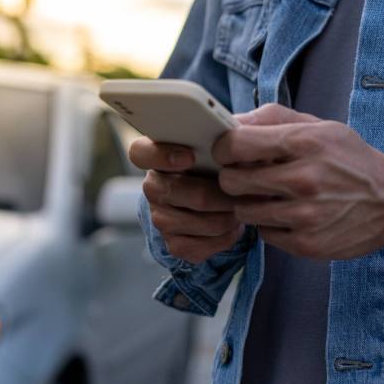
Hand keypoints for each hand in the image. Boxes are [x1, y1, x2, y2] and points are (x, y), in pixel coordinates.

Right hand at [129, 138, 241, 263]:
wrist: (207, 200)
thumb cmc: (211, 164)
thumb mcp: (211, 145)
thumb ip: (217, 138)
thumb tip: (237, 144)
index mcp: (154, 157)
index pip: (140, 153)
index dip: (162, 156)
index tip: (190, 157)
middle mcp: (152, 188)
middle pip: (188, 194)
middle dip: (224, 194)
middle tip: (243, 190)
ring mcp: (160, 219)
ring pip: (205, 222)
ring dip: (230, 216)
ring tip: (240, 207)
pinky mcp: (174, 245)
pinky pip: (206, 245)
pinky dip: (228, 237)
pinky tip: (233, 226)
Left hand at [212, 104, 383, 259]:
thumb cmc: (349, 158)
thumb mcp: (317, 126)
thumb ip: (271, 119)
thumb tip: (229, 122)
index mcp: (304, 143)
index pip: (234, 145)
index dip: (224, 148)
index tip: (229, 151)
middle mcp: (303, 180)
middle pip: (231, 182)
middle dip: (233, 177)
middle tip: (246, 175)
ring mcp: (304, 217)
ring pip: (243, 211)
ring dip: (250, 203)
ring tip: (270, 195)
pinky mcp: (306, 244)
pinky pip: (263, 233)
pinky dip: (270, 224)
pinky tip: (288, 214)